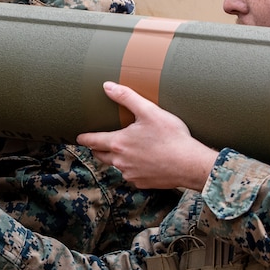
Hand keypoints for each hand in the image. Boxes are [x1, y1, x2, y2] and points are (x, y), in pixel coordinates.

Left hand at [78, 81, 218, 190]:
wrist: (190, 164)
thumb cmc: (171, 137)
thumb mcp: (149, 111)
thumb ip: (127, 97)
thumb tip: (107, 86)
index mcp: (119, 143)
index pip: (93, 141)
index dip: (84, 138)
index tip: (79, 137)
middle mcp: (120, 161)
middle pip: (101, 156)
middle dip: (98, 149)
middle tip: (98, 143)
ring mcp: (131, 174)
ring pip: (117, 166)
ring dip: (117, 158)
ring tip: (125, 150)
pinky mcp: (143, 183)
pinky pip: (131, 175)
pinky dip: (133, 168)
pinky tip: (143, 162)